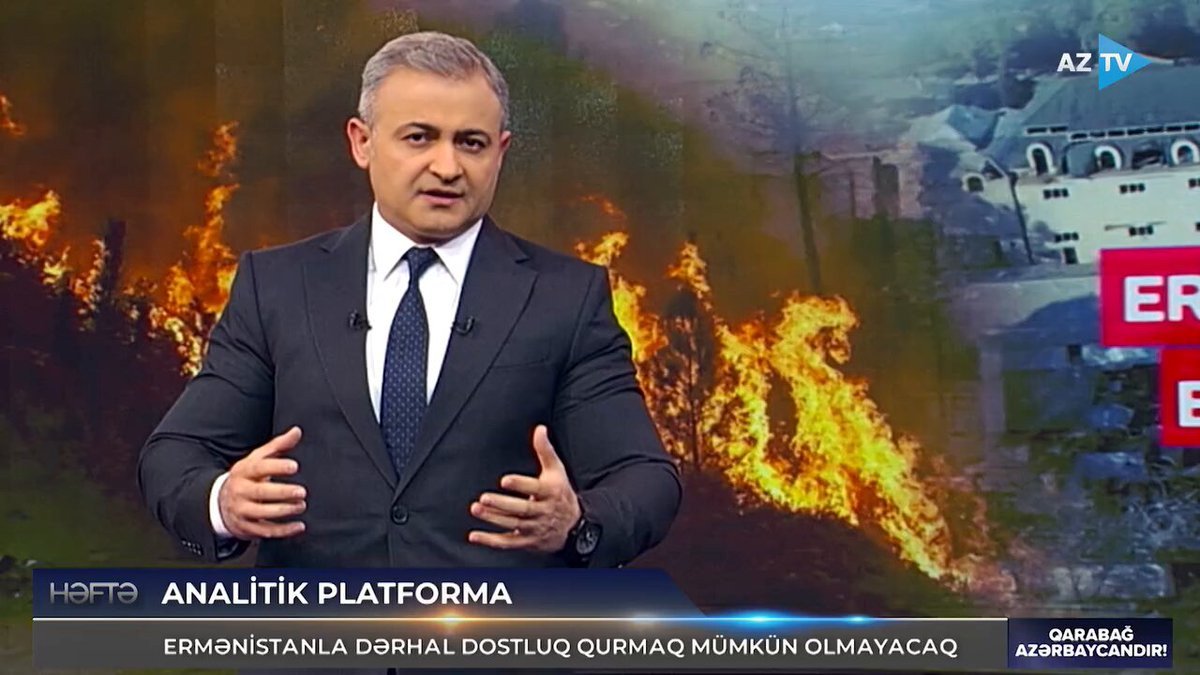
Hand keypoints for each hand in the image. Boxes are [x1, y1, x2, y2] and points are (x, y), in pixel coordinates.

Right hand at [218, 427, 306, 539]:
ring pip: (262, 513)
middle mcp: (240, 491)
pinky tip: (298, 526)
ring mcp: (242, 510)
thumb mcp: (257, 459)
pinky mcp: (247, 527)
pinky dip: (283, 531)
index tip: (294, 466)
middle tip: (301, 491)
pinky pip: (265, 531)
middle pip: (260, 492)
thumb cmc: (246, 477)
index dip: (276, 466)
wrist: (220, 501)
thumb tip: (297, 431)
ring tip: (300, 506)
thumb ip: (278, 445)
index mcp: (243, 471)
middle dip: (282, 493)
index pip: (259, 468)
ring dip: (283, 511)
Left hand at [468, 425, 580, 552]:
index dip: (520, 485)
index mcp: (550, 493)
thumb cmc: (561, 494)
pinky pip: (507, 543)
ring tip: (476, 509)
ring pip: (513, 524)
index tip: (505, 480)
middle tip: (484, 498)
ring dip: (493, 519)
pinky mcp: (527, 542)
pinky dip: (490, 541)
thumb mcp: (557, 471)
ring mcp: (534, 529)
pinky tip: (475, 535)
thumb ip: (545, 450)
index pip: (535, 489)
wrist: (575, 526)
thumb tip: (540, 429)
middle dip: (502, 505)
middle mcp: (543, 512)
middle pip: (522, 509)